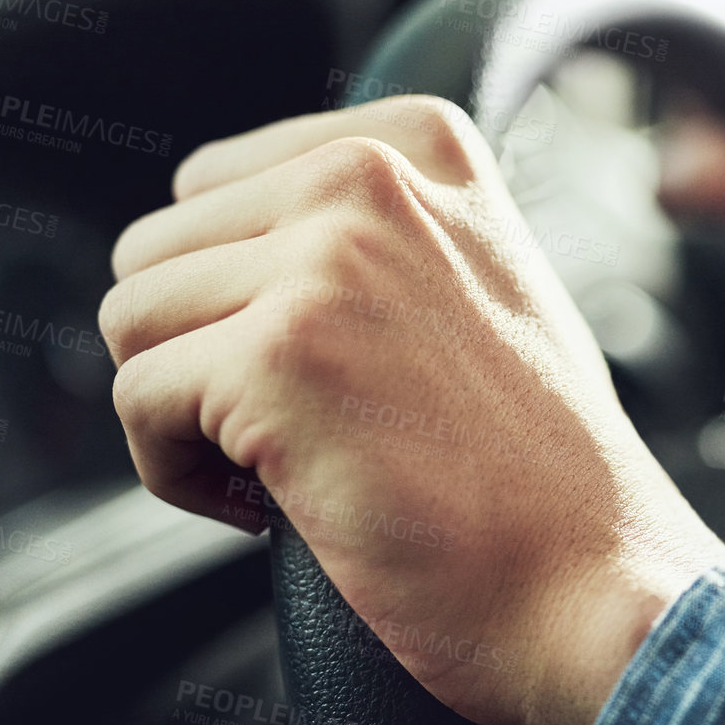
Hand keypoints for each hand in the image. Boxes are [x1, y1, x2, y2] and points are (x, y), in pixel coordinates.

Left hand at [100, 96, 724, 724]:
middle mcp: (371, 178)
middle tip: (299, 431)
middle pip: (158, 248)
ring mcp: (327, 262)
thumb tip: (239, 247)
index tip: (317, 370)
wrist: (594, 580)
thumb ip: (378, 236)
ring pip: (130, 319)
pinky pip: (135, 401)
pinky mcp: (281, 357)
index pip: (212, 185)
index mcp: (420, 144)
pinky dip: (178, 474)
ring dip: (185, 413)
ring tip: (288, 466)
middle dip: (200, 352)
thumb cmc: (543, 468)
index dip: (239, 298)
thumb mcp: (485, 286)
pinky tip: (274, 506)